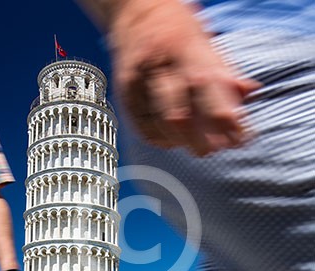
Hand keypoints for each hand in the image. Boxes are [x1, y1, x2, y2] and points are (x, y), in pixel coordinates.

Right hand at [108, 0, 259, 154]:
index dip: (224, 118)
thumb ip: (225, 70)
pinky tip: (168, 140)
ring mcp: (140, 77)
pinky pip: (140, 123)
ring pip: (158, 122)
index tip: (239, 139)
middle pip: (179, 113)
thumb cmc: (176, 29)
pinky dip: (156, 137)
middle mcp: (161, 63)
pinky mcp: (124, 89)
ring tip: (190, 145)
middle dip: (198, 139)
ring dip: (177, 141)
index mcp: (187, 48)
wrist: (133, 8)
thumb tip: (250, 92)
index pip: (209, 89)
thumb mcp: (205, 41)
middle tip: (210, 151)